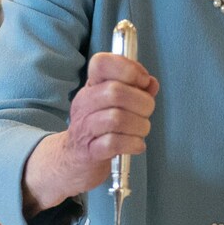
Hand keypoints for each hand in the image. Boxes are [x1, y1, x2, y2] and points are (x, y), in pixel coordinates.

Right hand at [23, 52, 158, 214]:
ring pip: (117, 119)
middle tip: (146, 112)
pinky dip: (133, 144)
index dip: (128, 68)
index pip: (101, 63)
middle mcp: (85, 103)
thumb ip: (136, 91)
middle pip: (115, 92)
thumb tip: (151, 83)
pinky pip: (114, 143)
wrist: (72, 161)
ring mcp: (84, 128)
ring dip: (140, 125)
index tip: (142, 81)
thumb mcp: (114, 105)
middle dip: (142, 102)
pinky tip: (136, 145)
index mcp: (91, 87)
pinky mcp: (89, 151)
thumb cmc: (98, 129)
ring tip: (141, 130)